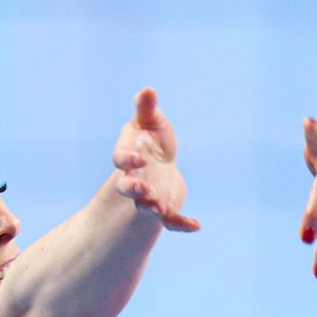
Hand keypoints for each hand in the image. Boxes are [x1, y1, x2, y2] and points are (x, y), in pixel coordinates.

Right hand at [113, 88, 199, 231]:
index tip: (138, 159)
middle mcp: (136, 179)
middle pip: (126, 188)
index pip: (120, 159)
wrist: (160, 166)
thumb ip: (147, 109)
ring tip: (160, 208)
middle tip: (142, 188)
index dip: (126, 160)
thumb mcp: (151, 122)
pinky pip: (171, 221)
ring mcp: (149, 196)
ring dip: (151, 208)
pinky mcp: (165, 209)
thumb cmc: (152, 140)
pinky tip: (196, 226)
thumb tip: (149, 90)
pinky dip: (181, 225)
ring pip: (145, 207)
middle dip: (132, 189)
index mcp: (130, 156)